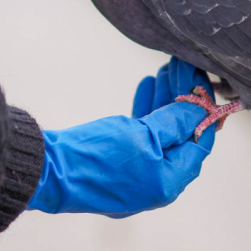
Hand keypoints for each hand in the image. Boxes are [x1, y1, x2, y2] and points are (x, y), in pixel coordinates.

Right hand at [26, 57, 217, 216]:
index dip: (204, 108)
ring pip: (159, 132)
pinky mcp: (115, 163)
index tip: (201, 79)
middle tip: (182, 67)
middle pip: (179, 135)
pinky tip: (147, 85)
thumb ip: (175, 122)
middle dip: (183, 99)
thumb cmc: (97, 155)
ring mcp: (134, 175)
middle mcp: (155, 183)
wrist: (47, 170)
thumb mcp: (143, 134)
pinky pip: (139, 136)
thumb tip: (201, 109)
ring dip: (164, 101)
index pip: (200, 141)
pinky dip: (145, 111)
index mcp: (168, 182)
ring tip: (165, 70)